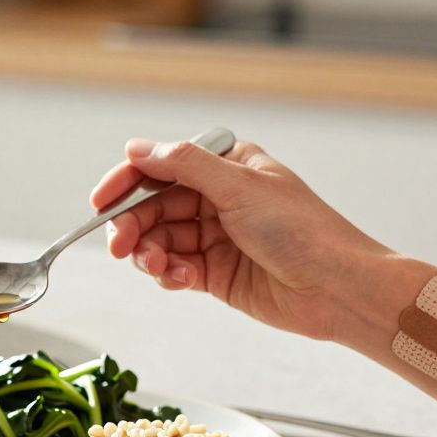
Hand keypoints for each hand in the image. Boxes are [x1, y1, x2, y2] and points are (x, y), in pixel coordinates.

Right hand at [92, 137, 391, 341]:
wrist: (337, 289)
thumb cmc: (303, 231)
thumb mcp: (239, 187)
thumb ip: (184, 166)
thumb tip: (138, 148)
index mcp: (226, 166)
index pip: (162, 167)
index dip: (126, 182)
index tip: (100, 202)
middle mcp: (218, 198)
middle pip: (154, 207)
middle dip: (134, 226)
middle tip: (121, 246)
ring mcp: (215, 236)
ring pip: (160, 240)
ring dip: (151, 253)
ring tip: (161, 266)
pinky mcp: (215, 273)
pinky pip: (174, 268)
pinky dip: (170, 274)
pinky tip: (184, 278)